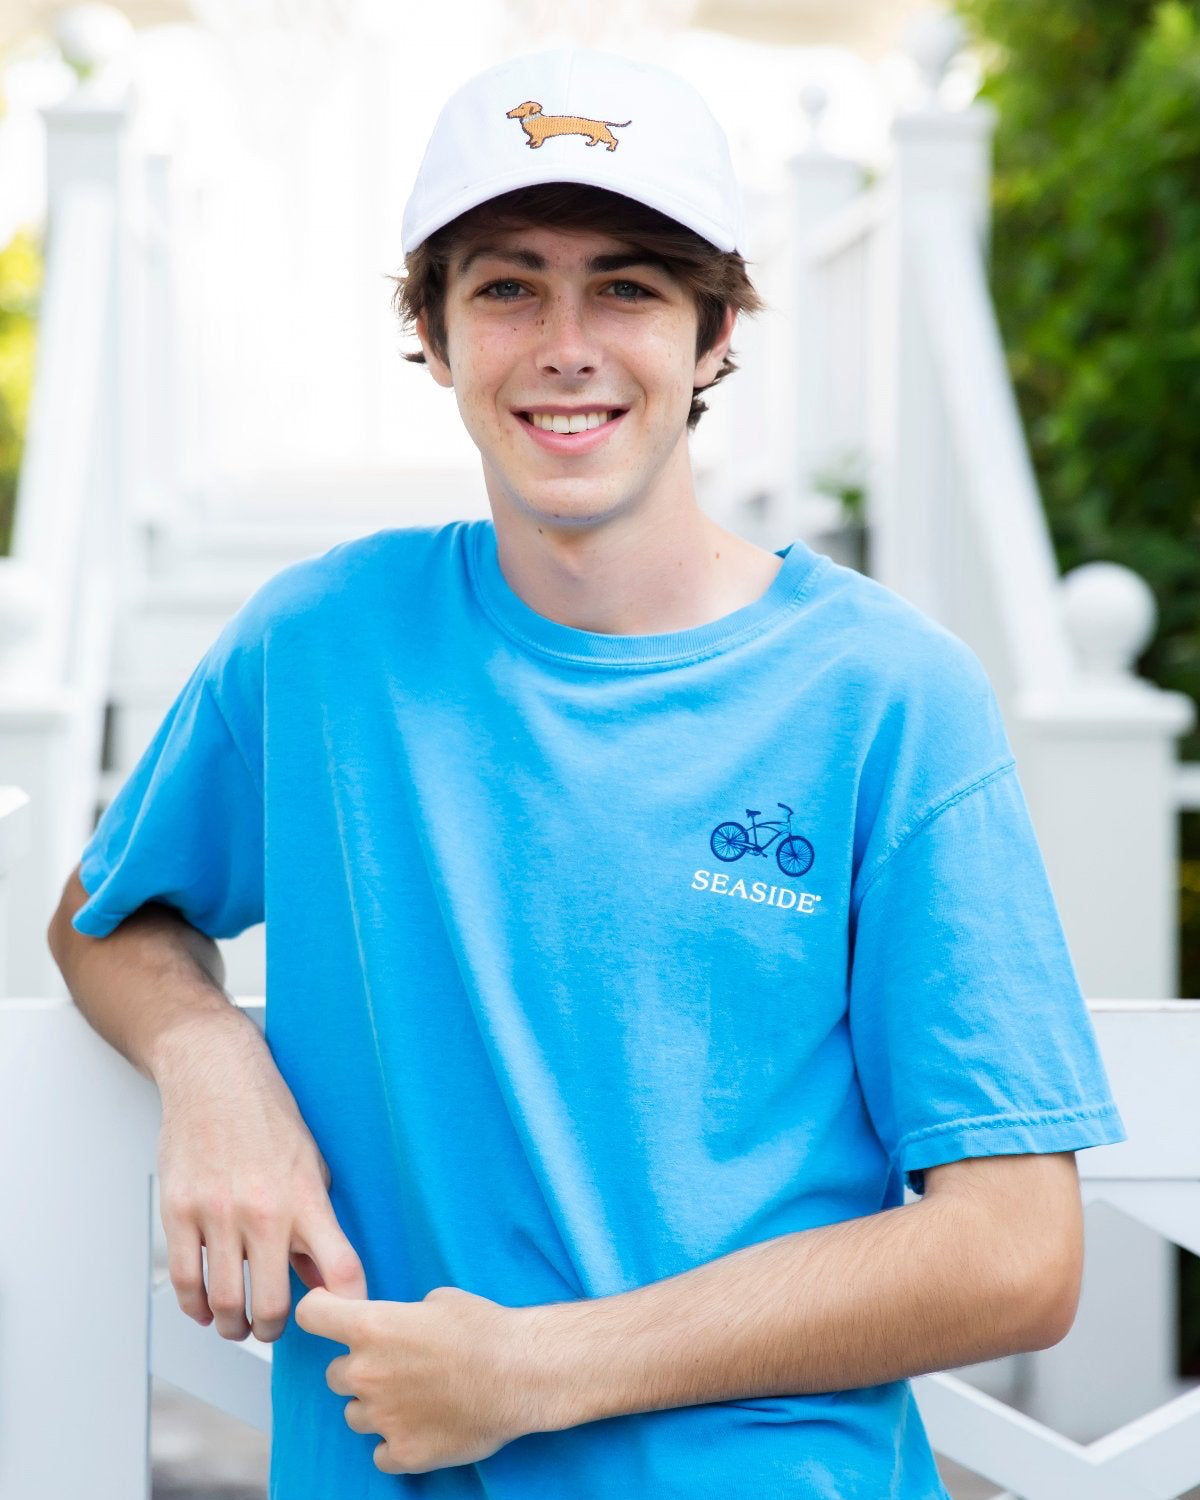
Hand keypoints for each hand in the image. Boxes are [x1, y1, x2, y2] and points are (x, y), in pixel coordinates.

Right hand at [155, 1018, 367, 1341]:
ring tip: (239, 1322)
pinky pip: (185, 1280)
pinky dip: (196, 1305)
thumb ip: (317, 1223)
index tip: (344, 1320)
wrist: (215, 1075)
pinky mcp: (179, 1212)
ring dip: (234, 1324)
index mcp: (306, 1198)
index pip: (341, 1269)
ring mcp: (218, 1213)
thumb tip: (320, 1278)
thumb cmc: (267, 1116)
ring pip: (226, 1302)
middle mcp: (264, 1211)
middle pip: (274, 1304)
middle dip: (275, 1328)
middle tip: (274, 1326)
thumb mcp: (312, 1164)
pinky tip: (206, 1304)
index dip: (348, 1307)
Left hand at [295, 1284, 542, 1473]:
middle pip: (334, 1375)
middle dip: (359, 1369)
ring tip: (413, 1399)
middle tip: (394, 1366)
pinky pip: (381, 1452)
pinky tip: (422, 1427)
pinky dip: (395, 1443)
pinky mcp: (403, 1453)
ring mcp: (382, 1417)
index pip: (312, 1314)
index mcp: (371, 1327)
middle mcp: (366, 1372)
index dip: (318, 1310)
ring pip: (354, 1415)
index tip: (328, 1313)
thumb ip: (404, 1316)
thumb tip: (401, 1327)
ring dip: (375, 1407)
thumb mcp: (440, 1300)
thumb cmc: (484, 1328)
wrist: (519, 1373)